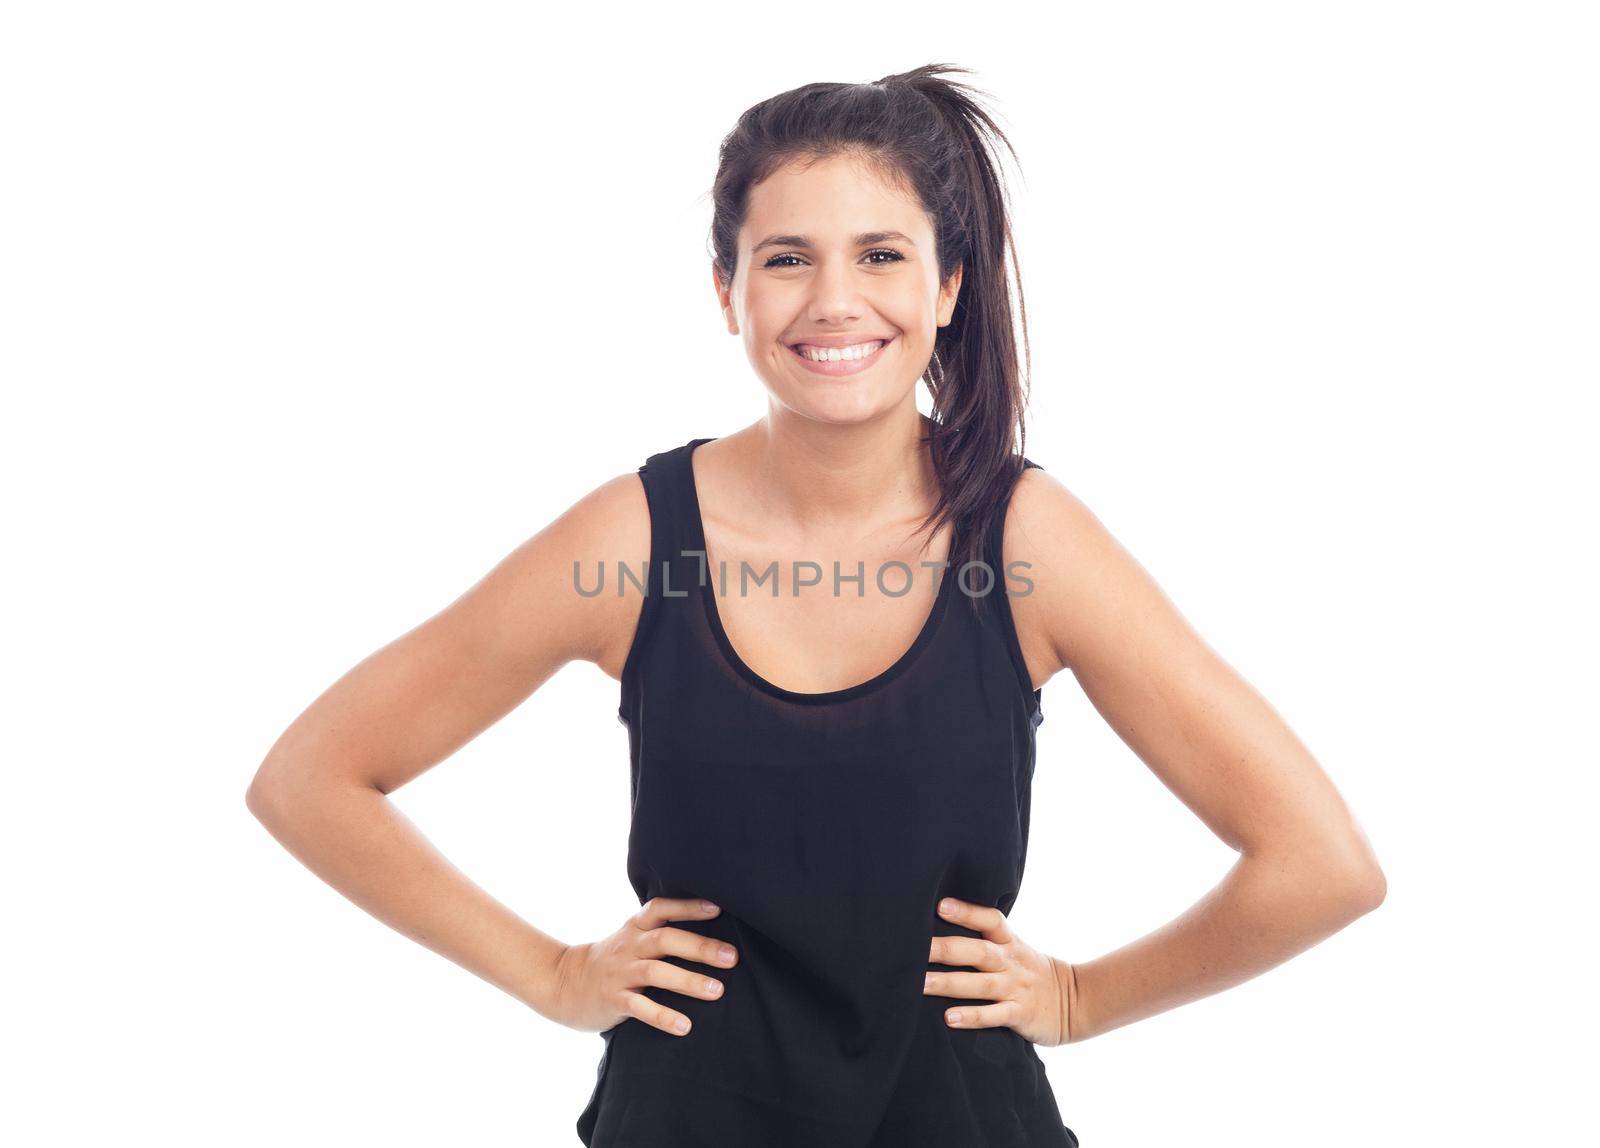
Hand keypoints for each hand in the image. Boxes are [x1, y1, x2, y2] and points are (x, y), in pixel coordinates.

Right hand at [547, 896, 738, 1036]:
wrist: (563, 983)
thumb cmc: (612, 961)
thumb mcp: (631, 939)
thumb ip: (660, 933)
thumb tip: (710, 935)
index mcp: (635, 928)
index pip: (662, 909)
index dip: (688, 907)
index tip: (718, 908)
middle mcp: (629, 946)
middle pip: (665, 939)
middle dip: (700, 947)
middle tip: (731, 957)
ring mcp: (619, 973)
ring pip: (655, 972)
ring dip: (688, 980)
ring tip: (717, 990)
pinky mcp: (612, 1000)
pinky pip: (639, 1007)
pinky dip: (663, 1016)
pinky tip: (684, 1026)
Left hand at [924, 897, 1076, 1046]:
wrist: (1076, 1002)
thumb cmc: (1031, 972)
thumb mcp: (1016, 948)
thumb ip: (987, 939)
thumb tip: (943, 923)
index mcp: (1010, 943)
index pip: (990, 920)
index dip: (967, 912)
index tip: (941, 905)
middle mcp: (1011, 963)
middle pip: (977, 951)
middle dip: (945, 949)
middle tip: (914, 948)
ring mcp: (1016, 989)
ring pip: (979, 984)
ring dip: (948, 983)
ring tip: (920, 984)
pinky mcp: (1020, 1014)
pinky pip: (994, 1015)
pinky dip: (972, 1016)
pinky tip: (949, 1017)